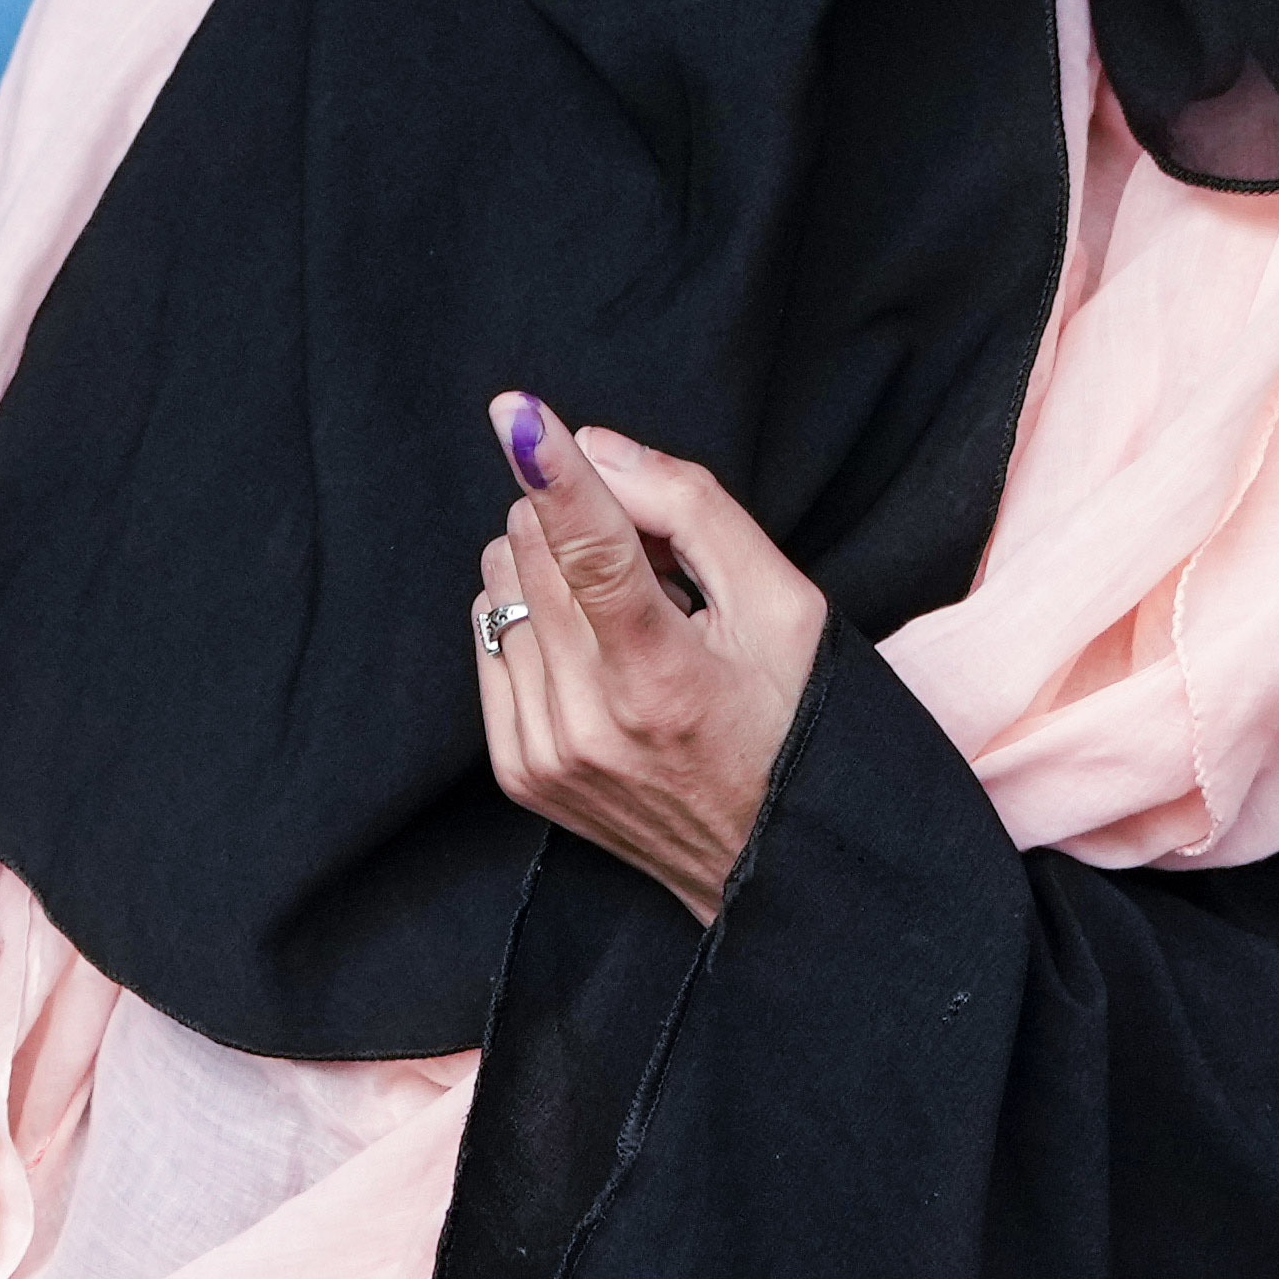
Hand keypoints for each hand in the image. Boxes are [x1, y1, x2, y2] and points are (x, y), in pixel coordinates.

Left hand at [473, 396, 825, 924]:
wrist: (768, 869)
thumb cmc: (791, 722)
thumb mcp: (786, 609)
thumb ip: (696, 512)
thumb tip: (598, 451)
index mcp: (665, 679)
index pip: (593, 554)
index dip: (556, 473)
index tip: (516, 410)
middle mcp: (591, 721)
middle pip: (536, 551)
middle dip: (582, 520)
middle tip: (651, 560)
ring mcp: (545, 752)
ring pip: (502, 583)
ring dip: (553, 565)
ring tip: (628, 613)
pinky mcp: (517, 770)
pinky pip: (487, 633)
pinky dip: (528, 612)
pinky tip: (589, 641)